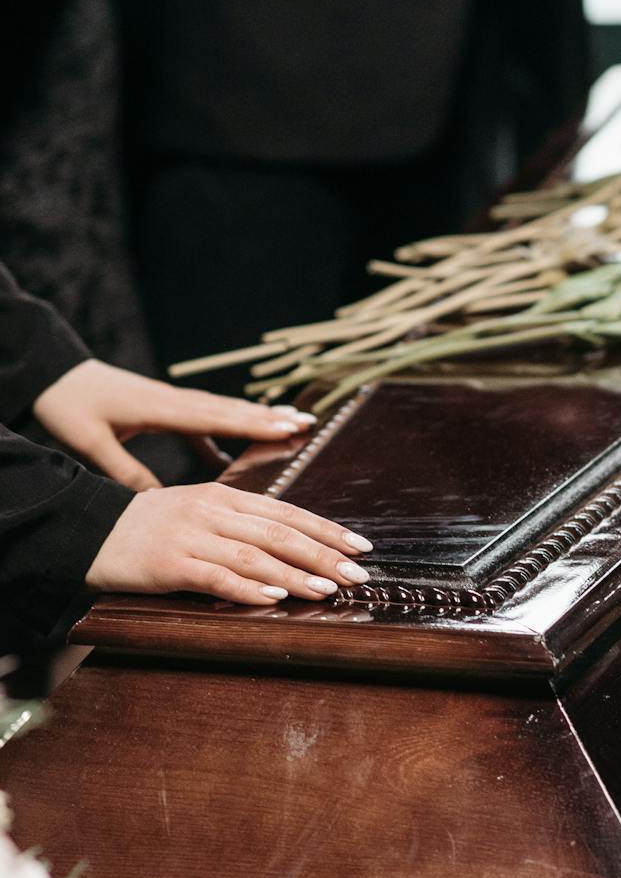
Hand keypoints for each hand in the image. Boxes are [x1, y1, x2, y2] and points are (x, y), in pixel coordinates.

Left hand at [34, 359, 316, 490]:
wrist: (55, 375)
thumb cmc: (70, 407)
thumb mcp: (90, 442)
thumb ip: (125, 470)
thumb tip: (156, 502)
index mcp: (160, 409)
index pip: (215, 417)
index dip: (252, 423)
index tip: (287, 427)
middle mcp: (174, 402)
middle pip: (230, 410)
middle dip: (269, 418)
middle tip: (307, 424)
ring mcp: (173, 403)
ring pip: (223, 412)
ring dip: (257, 419)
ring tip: (292, 426)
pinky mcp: (166, 409)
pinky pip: (204, 421)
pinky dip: (224, 432)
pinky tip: (232, 455)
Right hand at [87, 484, 373, 605]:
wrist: (90, 532)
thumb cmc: (152, 528)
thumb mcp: (200, 512)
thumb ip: (242, 523)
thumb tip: (295, 543)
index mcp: (224, 497)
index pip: (287, 512)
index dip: (327, 529)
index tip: (361, 547)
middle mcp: (212, 511)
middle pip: (279, 532)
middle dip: (323, 554)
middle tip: (358, 574)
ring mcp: (190, 536)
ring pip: (253, 554)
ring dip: (295, 573)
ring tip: (327, 590)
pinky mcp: (169, 563)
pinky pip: (214, 576)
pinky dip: (246, 587)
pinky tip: (273, 597)